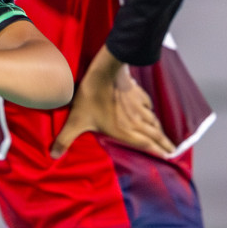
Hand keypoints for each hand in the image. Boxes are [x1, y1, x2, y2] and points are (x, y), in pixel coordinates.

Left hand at [50, 45, 174, 159]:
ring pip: (154, 121)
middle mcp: (136, 121)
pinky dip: (152, 113)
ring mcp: (139, 106)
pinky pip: (149, 106)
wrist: (105, 70)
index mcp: (125, 131)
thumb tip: (53, 155)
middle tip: (173, 151)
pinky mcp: (137, 93)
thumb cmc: (92, 96)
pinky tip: (151, 113)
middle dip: (165, 144)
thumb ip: (65, 139)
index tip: (170, 157)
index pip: (146, 145)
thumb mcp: (76, 120)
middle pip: (155, 135)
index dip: (158, 151)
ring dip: (160, 130)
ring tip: (166, 137)